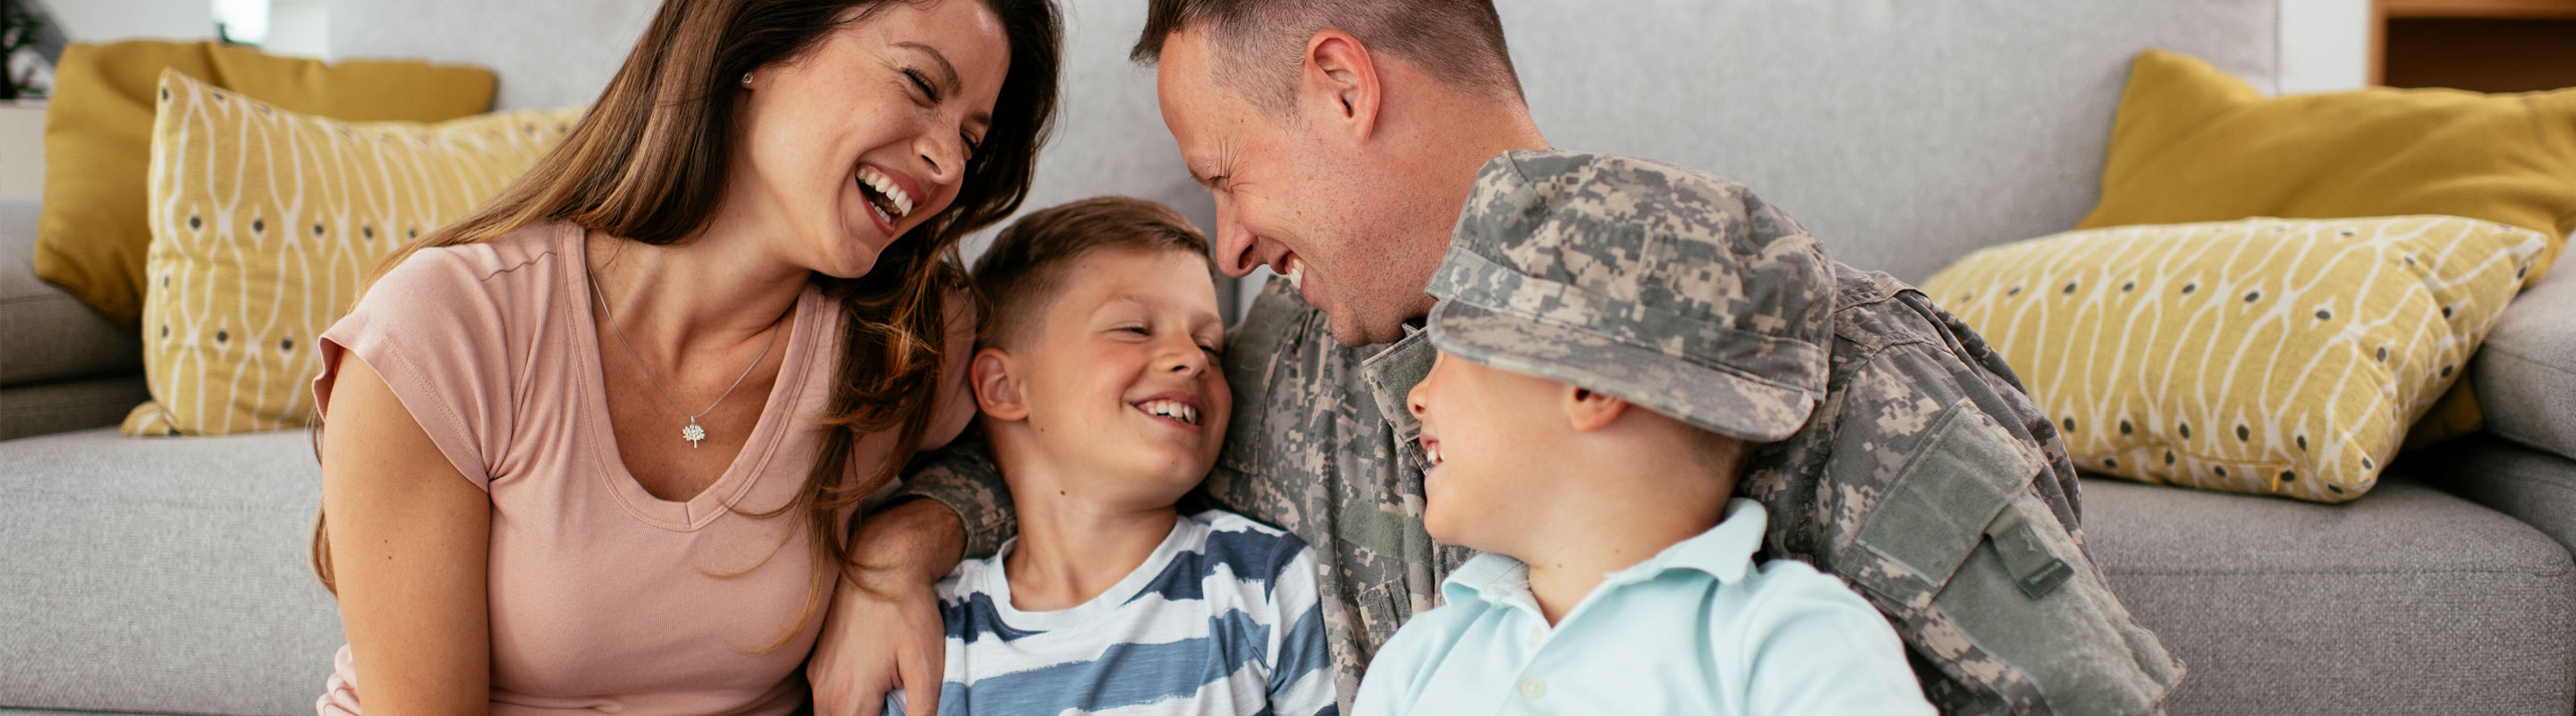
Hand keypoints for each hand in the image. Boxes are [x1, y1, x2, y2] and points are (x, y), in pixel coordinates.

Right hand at [809, 500, 965, 715]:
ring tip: (885, 698)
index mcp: (851, 696)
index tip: (895, 710)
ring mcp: (818, 674)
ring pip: (829, 713)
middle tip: (893, 705)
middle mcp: (826, 688)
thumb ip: (922, 711)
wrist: (882, 563)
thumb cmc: (907, 612)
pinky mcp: (818, 662)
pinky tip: (872, 684)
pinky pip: (827, 696)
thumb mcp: (927, 667)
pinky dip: (846, 702)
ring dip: (856, 713)